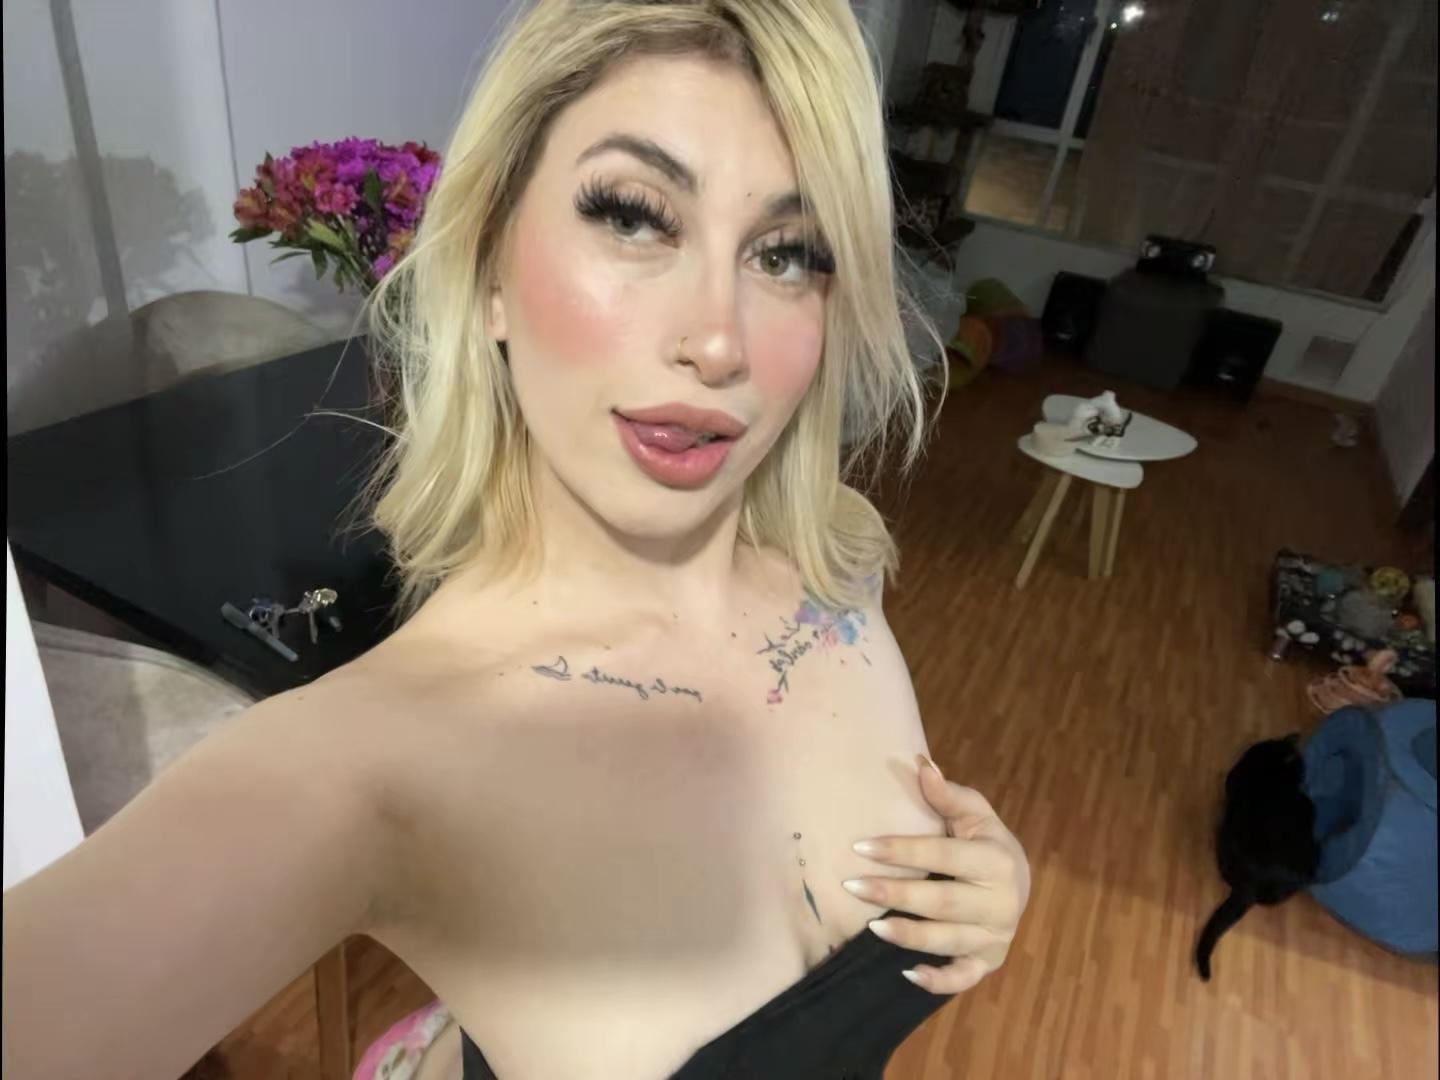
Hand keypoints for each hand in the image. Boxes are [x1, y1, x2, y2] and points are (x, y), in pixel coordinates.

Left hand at [843, 754, 1030, 994]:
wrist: (1018, 882)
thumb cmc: (985, 842)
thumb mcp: (974, 814)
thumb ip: (946, 795)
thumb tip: (920, 762)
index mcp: (996, 860)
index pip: (943, 855)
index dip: (903, 850)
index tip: (861, 846)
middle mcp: (1001, 902)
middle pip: (944, 902)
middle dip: (897, 895)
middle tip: (853, 886)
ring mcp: (995, 936)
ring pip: (950, 941)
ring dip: (910, 936)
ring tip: (871, 927)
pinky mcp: (988, 963)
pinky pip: (964, 978)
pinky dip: (939, 981)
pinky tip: (907, 973)